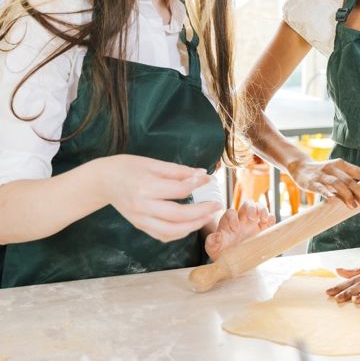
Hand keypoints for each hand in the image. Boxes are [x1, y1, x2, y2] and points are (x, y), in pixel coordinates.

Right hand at [97, 154, 221, 242]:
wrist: (103, 181)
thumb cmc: (128, 167)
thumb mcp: (152, 163)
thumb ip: (177, 171)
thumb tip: (201, 175)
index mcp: (145, 187)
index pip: (178, 190)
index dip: (197, 185)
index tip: (209, 180)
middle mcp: (142, 207)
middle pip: (178, 215)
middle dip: (201, 211)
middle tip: (217, 204)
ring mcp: (140, 219)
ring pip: (171, 231)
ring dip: (193, 226)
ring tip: (208, 216)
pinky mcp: (140, 225)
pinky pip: (162, 235)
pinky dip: (179, 233)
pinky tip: (191, 225)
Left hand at [204, 201, 275, 259]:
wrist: (234, 261)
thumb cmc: (223, 253)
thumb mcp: (214, 249)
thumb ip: (212, 242)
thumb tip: (216, 236)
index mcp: (228, 221)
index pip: (231, 212)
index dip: (233, 217)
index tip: (235, 228)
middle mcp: (241, 219)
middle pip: (247, 204)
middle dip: (250, 208)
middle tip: (251, 218)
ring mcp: (253, 222)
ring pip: (259, 207)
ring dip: (262, 209)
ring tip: (263, 218)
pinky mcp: (263, 228)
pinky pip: (269, 218)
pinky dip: (271, 218)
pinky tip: (269, 223)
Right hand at [288, 158, 359, 208]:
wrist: (300, 167)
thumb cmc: (324, 173)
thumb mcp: (338, 173)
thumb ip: (349, 182)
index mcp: (343, 164)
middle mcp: (334, 167)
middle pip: (350, 180)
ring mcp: (323, 175)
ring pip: (337, 184)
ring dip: (347, 195)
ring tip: (353, 206)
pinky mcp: (312, 182)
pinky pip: (320, 188)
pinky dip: (327, 193)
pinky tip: (332, 200)